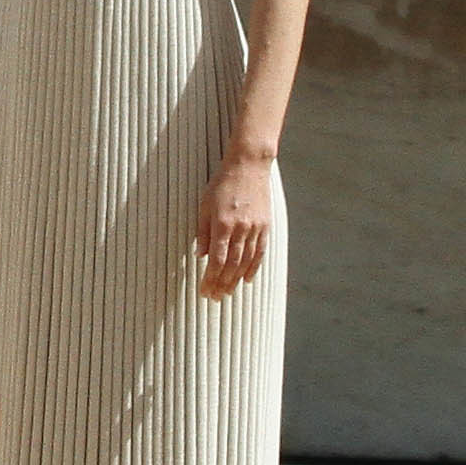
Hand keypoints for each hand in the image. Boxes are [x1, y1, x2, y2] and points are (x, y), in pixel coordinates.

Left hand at [195, 150, 277, 298]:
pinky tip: (247, 280)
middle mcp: (240, 229)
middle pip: (231, 265)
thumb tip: (200, 255)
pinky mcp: (265, 226)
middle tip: (215, 298)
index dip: (210, 279)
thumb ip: (203, 231)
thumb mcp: (204, 204)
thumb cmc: (221, 183)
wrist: (248, 166)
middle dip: (222, 284)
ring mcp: (255, 228)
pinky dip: (253, 267)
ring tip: (227, 293)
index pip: (216, 260)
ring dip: (236, 280)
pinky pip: (259, 252)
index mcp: (222, 224)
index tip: (204, 291)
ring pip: (246, 262)